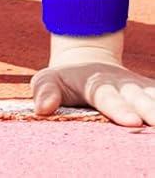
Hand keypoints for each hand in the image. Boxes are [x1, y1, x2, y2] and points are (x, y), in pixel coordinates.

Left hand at [33, 48, 154, 126]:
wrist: (89, 63)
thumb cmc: (67, 80)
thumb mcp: (49, 80)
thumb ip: (46, 91)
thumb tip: (41, 108)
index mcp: (97, 84)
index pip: (109, 98)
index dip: (120, 109)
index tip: (132, 121)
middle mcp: (125, 86)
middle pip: (141, 99)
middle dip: (152, 110)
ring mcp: (142, 90)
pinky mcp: (153, 94)